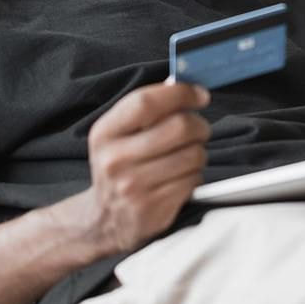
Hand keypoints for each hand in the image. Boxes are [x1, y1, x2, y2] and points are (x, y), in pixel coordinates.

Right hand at [81, 77, 211, 254]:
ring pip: (193, 155)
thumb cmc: (119, 166)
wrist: (105, 219)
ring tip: (187, 155)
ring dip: (199, 152)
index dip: (180, 94)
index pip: (146, 102)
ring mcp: (134, 187)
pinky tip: (181, 176)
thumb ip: (145, 108)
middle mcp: (115, 160)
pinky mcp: (154, 208)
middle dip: (199, 124)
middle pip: (178, 127)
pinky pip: (194, 180)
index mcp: (105, 133)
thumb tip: (181, 85)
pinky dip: (195, 175)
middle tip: (199, 128)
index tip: (198, 95)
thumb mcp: (117, 134)